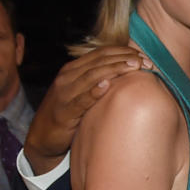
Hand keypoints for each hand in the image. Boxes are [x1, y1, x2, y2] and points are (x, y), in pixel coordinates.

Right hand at [24, 47, 151, 174]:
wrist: (43, 137)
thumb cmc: (69, 114)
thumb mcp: (82, 93)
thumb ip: (98, 81)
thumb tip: (127, 75)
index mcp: (73, 70)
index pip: (101, 54)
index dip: (123, 52)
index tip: (144, 56)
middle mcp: (68, 77)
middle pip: (99, 61)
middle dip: (124, 59)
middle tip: (146, 61)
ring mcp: (65, 93)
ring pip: (91, 76)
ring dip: (114, 69)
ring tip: (133, 67)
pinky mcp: (64, 112)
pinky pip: (80, 100)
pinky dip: (93, 91)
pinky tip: (106, 86)